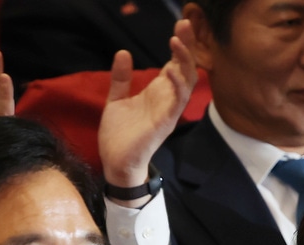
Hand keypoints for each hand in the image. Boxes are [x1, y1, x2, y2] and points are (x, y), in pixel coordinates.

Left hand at [99, 23, 198, 190]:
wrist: (116, 162)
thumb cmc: (119, 134)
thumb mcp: (116, 99)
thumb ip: (121, 78)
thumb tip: (123, 52)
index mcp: (158, 93)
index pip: (174, 64)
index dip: (180, 45)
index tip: (181, 24)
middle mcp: (168, 100)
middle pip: (185, 69)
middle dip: (187, 46)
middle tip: (185, 24)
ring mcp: (168, 112)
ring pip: (185, 83)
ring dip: (183, 62)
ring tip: (177, 41)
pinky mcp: (164, 124)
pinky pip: (175, 103)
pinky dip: (176, 86)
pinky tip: (170, 70)